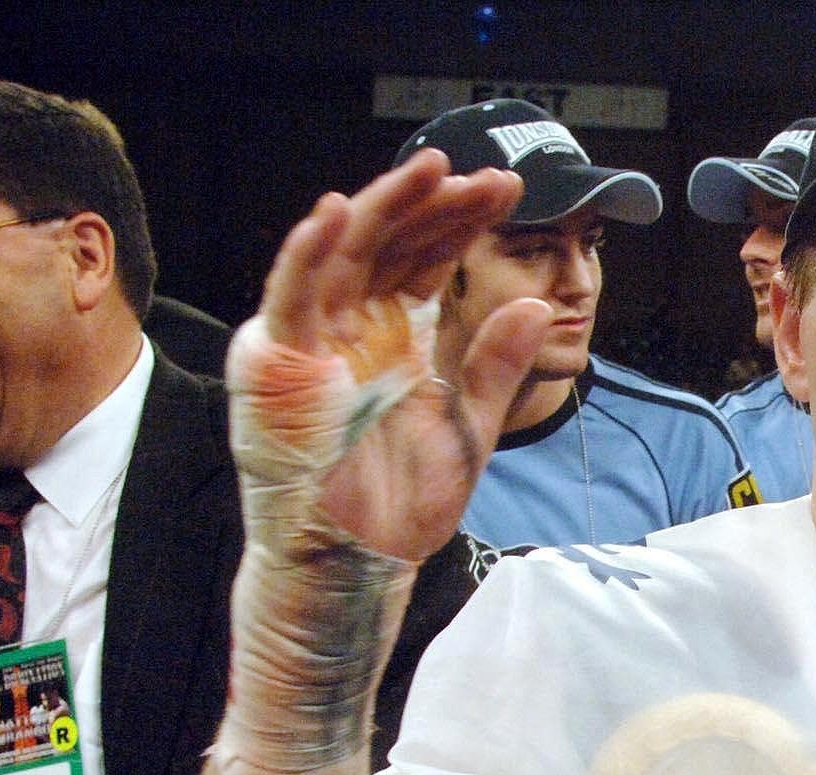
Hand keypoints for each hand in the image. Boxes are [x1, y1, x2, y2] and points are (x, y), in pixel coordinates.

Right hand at [241, 149, 550, 562]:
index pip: (428, 259)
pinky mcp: (279, 362)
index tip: (510, 191)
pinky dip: (307, 252)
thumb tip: (536, 306)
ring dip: (383, 207)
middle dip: (436, 204)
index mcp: (396, 336)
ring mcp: (314, 339)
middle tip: (484, 176)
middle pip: (391, 244)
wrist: (359, 562)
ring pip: (345, 253)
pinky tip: (338, 211)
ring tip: (429, 170)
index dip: (463, 221)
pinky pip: (289, 296)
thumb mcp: (468, 427)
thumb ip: (497, 366)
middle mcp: (353, 326)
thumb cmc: (401, 505)